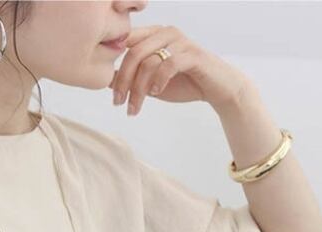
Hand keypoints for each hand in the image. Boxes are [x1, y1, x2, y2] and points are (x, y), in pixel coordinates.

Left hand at [107, 24, 252, 116]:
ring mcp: (180, 41)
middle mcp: (166, 32)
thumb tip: (105, 79)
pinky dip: (158, 81)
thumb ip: (131, 77)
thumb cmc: (183, 83)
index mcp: (154, 35)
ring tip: (135, 108)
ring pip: (148, 62)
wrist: (216, 89)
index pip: (126, 44)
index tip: (112, 93)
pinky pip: (168, 65)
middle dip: (122, 82)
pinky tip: (156, 94)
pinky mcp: (193, 54)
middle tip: (118, 104)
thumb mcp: (150, 82)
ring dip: (138, 89)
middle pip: (133, 54)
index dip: (114, 67)